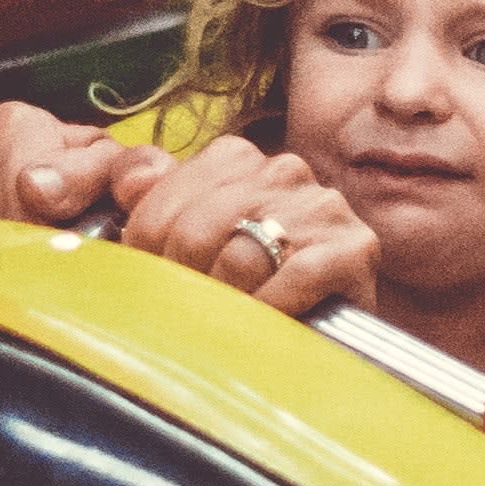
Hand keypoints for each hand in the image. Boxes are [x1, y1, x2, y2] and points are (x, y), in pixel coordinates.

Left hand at [0, 100, 145, 224]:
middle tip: (25, 227)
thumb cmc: (39, 271)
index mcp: (17, 123)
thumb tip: (108, 155)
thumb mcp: (106, 211)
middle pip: (0, 147)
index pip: (52, 132)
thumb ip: (112, 167)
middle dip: (13, 178)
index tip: (61, 206)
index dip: (65, 173)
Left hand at [112, 134, 379, 314]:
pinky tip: (267, 322)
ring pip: (240, 257)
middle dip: (187, 281)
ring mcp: (323, 205)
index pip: (161, 202)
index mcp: (237, 156)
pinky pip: (293, 278)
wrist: (330, 329)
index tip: (162, 283)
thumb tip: (129, 183)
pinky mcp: (355, 247)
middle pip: (195, 230)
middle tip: (194, 311)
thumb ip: (153, 197)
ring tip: (230, 320)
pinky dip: (272, 307)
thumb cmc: (254, 282)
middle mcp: (284, 169)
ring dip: (229, 301)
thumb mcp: (198, 234)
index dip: (149, 253)